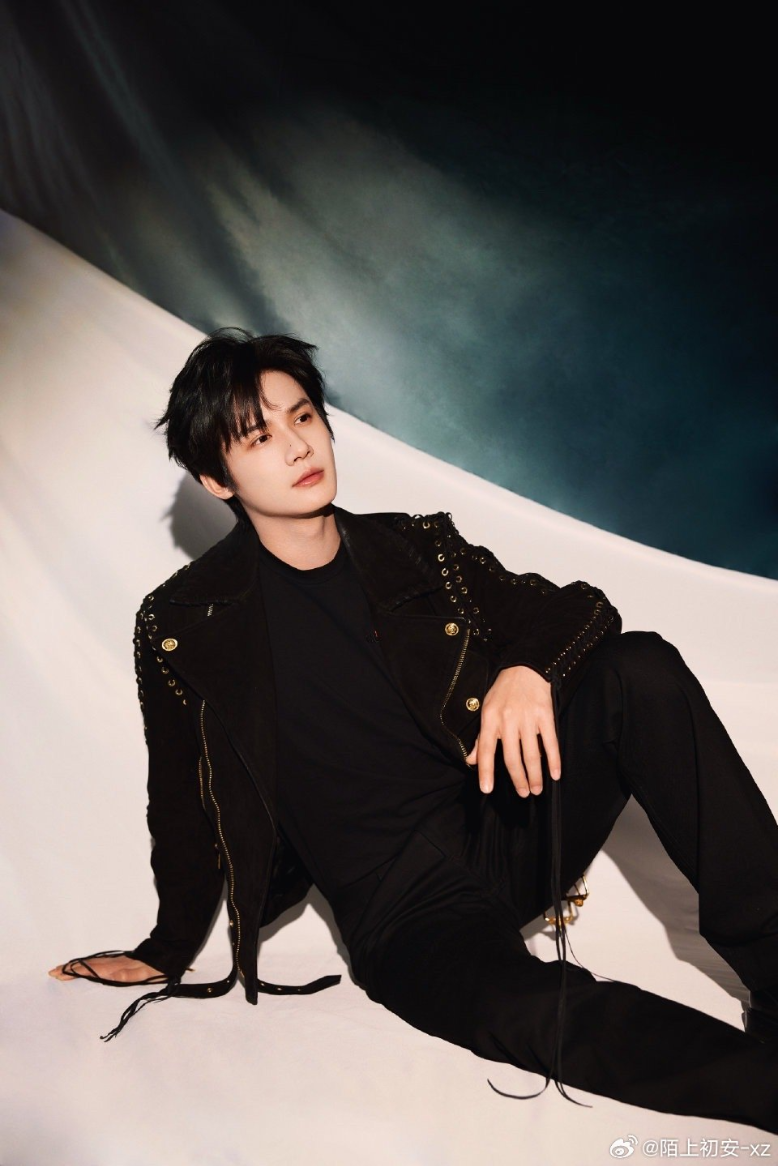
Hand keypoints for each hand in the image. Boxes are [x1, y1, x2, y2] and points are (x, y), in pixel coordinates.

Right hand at [48, 954, 163, 982]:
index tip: (60, 973)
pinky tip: (81, 969)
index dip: (75, 971)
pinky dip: (86, 966)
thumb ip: (130, 975)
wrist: (166, 957)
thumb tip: (116, 975)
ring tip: (61, 970)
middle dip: (70, 969)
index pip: (90, 970)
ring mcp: (115, 963)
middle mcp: (112, 965)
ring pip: (91, 965)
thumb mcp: (144, 974)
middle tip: (53, 972)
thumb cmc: (154, 970)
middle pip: (87, 966)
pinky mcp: (118, 964)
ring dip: (76, 967)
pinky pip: (97, 964)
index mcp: (115, 969)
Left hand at [465, 665, 561, 796]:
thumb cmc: (504, 691)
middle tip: (522, 793)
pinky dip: (553, 761)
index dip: (485, 771)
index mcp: (490, 718)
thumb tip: (471, 761)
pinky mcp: (545, 715)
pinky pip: (550, 743)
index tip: (487, 789)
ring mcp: (528, 718)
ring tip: (536, 790)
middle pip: (511, 757)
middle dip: (517, 779)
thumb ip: (480, 737)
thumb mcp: (486, 709)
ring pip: (531, 754)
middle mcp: (508, 720)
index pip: (484, 749)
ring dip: (534, 776)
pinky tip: (555, 774)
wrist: (526, 667)